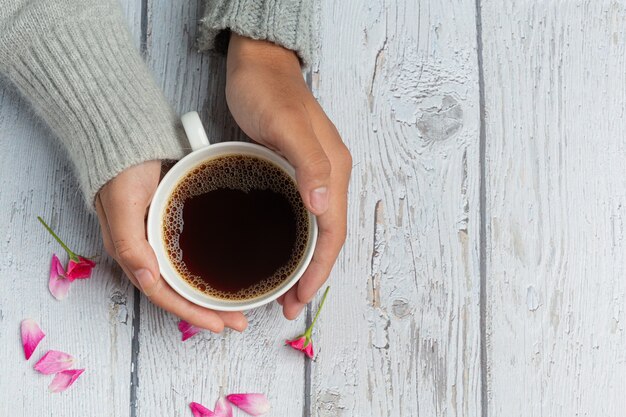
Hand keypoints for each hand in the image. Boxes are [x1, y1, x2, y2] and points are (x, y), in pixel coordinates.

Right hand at [95, 161, 247, 331]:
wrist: (130, 132)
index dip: (191, 313)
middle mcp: (151, 248)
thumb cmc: (121, 167)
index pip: (165, 294)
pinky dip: (214, 263)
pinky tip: (234, 266)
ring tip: (242, 302)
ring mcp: (166, 233)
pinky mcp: (180, 216)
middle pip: (182, 289)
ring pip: (192, 273)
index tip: (220, 325)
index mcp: (135, 252)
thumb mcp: (122, 205)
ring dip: (214, 290)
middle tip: (241, 321)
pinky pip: (199, 248)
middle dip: (210, 309)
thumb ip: (130, 243)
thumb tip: (148, 280)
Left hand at [225, 34, 351, 318]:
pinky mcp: (295, 171)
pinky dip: (293, 241)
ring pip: (315, 230)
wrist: (260, 63)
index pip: (333, 232)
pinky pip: (301, 216)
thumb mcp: (286, 124)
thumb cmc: (268, 91)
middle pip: (327, 238)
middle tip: (288, 304)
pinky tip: (276, 250)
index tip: (300, 298)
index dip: (319, 270)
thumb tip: (324, 206)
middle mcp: (329, 177)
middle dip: (312, 275)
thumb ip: (308, 163)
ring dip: (303, 262)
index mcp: (333, 171)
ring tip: (283, 288)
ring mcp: (313, 175)